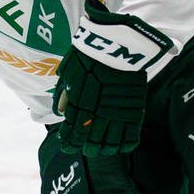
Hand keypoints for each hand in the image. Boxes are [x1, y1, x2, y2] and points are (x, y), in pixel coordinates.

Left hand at [53, 4, 170, 155]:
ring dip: (105, 149)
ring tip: (103, 150)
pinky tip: (122, 147)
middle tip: (86, 149)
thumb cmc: (90, 54)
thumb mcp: (70, 71)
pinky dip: (126, 144)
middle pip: (91, 141)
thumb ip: (64, 93)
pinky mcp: (134, 110)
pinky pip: (130, 135)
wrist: (116, 44)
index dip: (69, 142)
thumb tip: (59, 111)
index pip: (72, 132)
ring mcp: (115, 113)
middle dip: (87, 148)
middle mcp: (96, 113)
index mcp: (78, 104)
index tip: (68, 146)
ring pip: (110, 142)